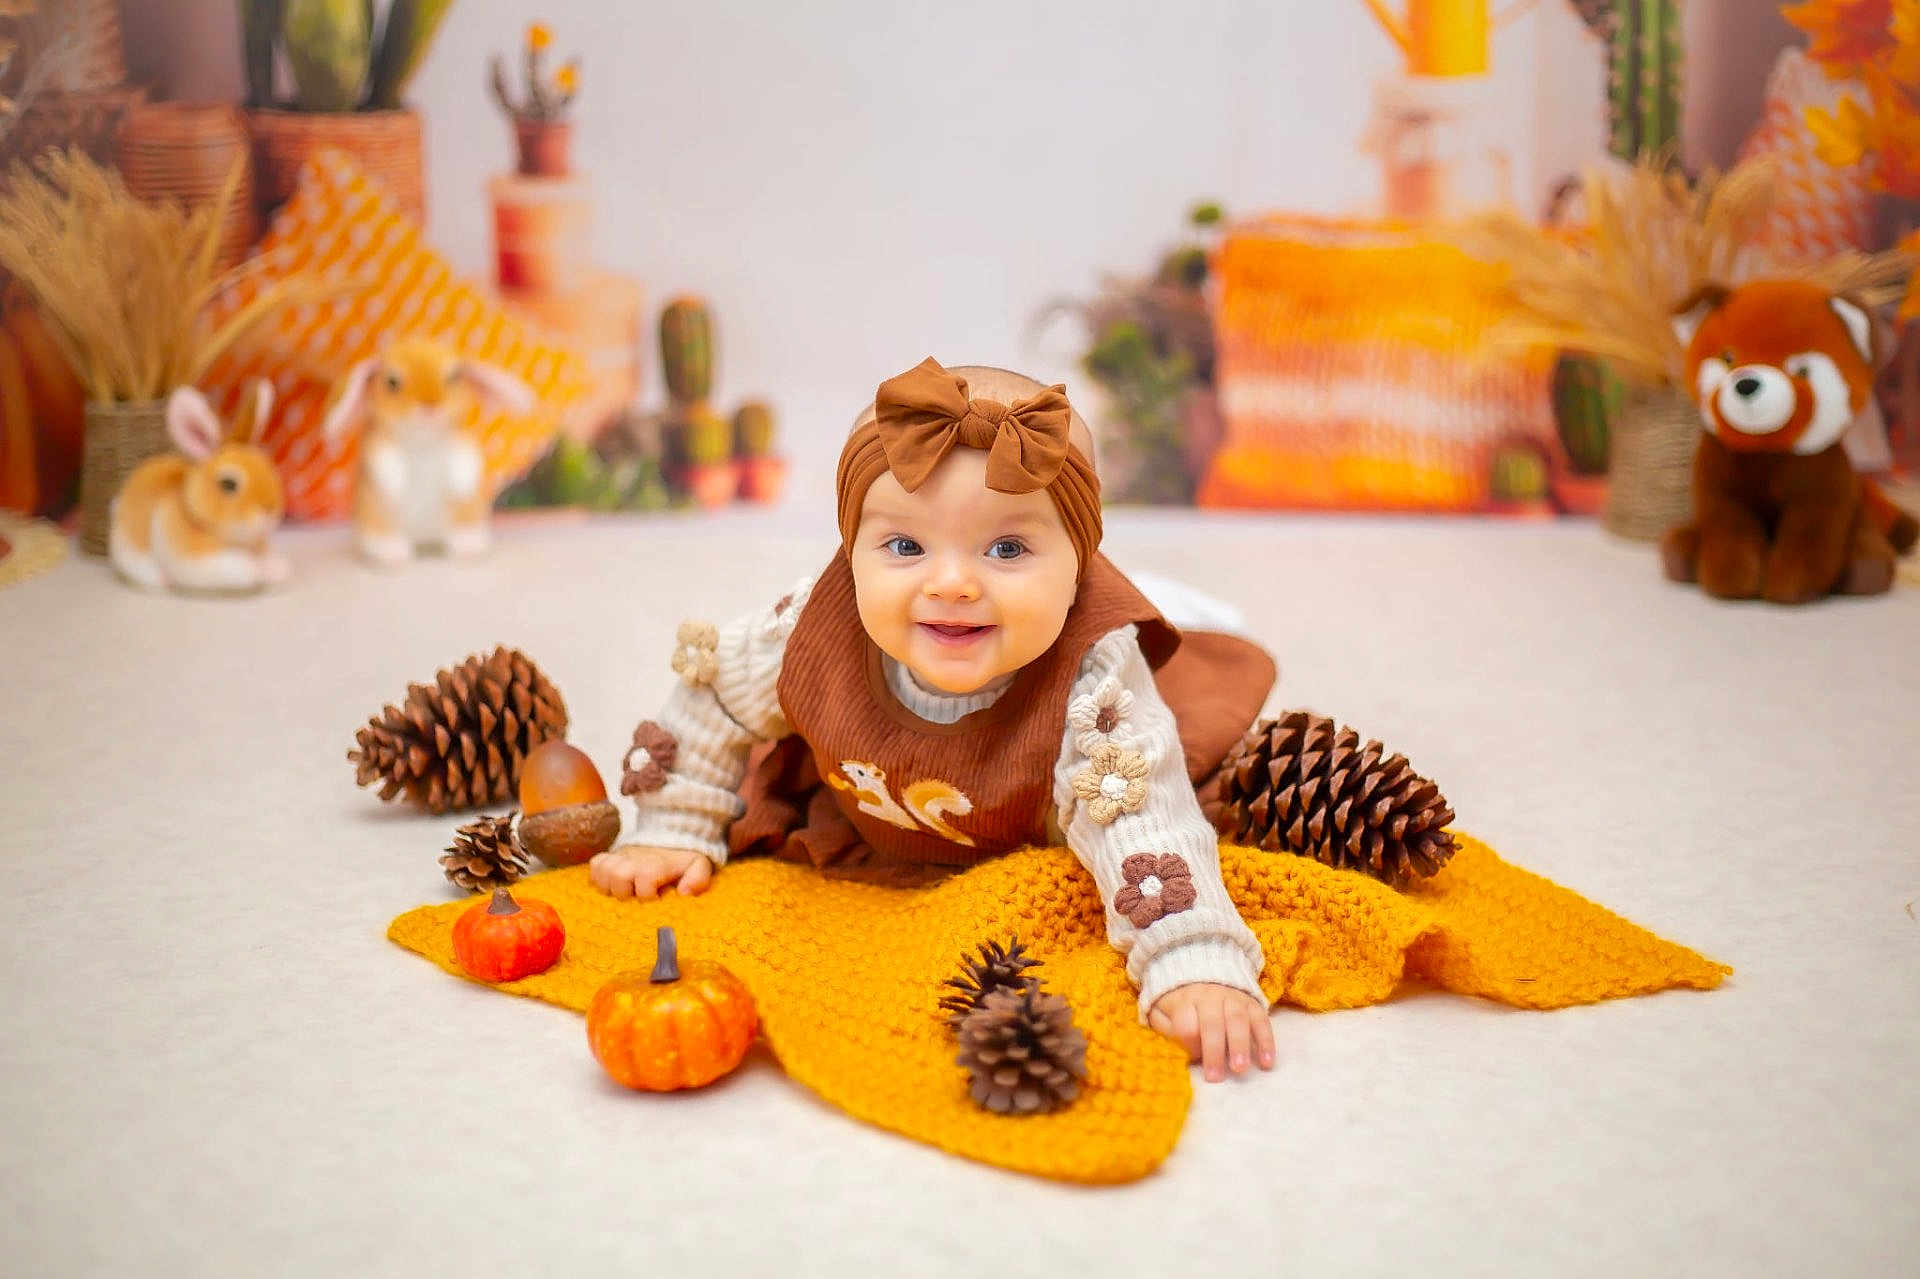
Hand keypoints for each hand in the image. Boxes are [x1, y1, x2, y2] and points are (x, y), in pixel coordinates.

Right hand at [588, 844, 713, 898]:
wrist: (670, 837)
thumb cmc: (683, 859)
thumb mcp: (699, 866)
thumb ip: (698, 879)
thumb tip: (685, 893)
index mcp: (656, 865)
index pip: (644, 882)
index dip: (647, 896)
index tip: (655, 898)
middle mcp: (634, 860)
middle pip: (618, 877)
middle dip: (625, 892)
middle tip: (635, 895)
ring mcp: (620, 857)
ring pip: (602, 871)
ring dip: (610, 885)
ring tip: (622, 891)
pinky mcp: (610, 857)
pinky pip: (594, 866)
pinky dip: (598, 877)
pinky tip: (610, 884)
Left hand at [1147, 982, 1274, 1081]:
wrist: (1203, 971)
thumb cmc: (1182, 1004)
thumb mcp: (1163, 1012)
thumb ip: (1166, 1029)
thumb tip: (1179, 1048)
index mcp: (1185, 1001)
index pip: (1186, 1024)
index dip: (1190, 1044)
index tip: (1194, 1058)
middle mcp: (1209, 997)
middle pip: (1212, 1023)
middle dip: (1214, 1051)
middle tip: (1216, 1077)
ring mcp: (1233, 998)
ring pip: (1238, 1020)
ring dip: (1240, 1045)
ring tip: (1240, 1069)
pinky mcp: (1251, 1003)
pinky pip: (1261, 1020)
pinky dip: (1266, 1042)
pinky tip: (1267, 1062)